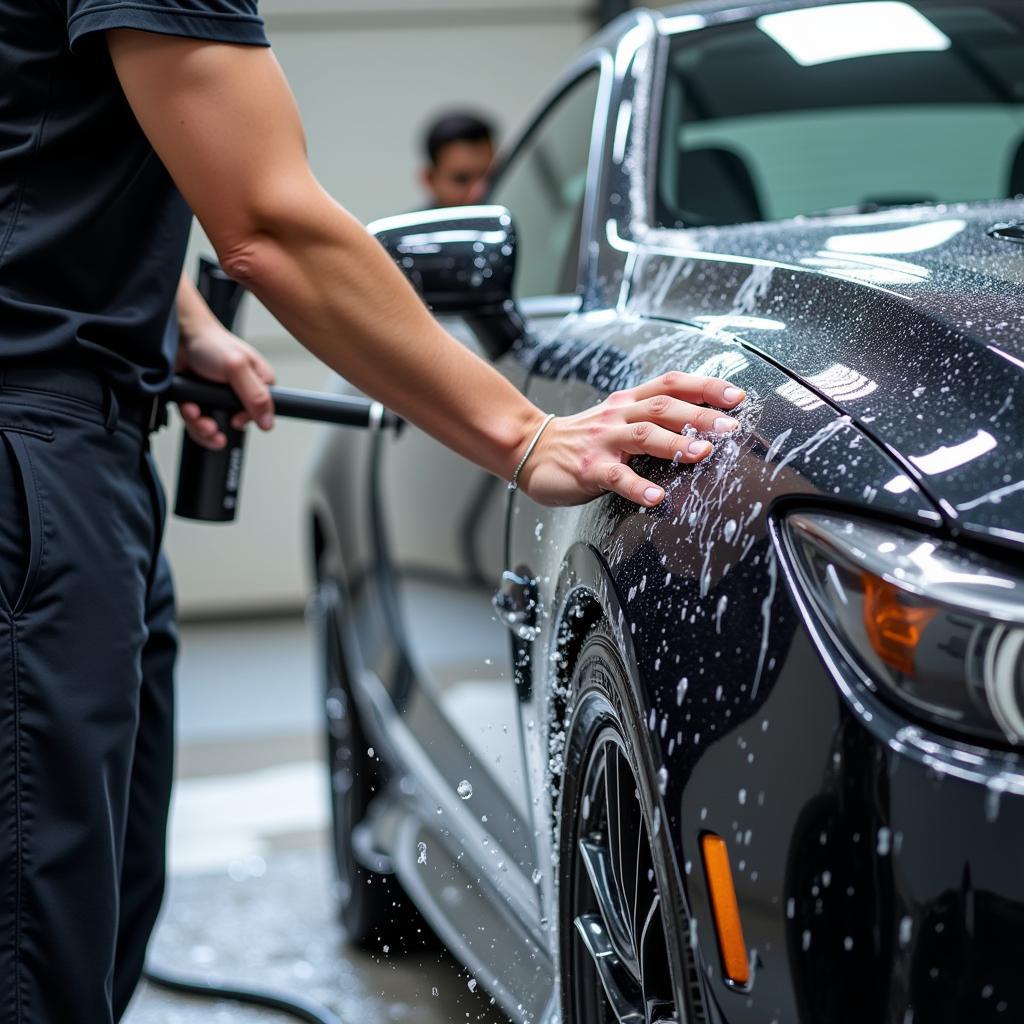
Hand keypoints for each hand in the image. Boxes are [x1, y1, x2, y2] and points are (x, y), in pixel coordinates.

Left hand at [176, 323, 275, 449]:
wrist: (176, 336)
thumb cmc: (209, 343)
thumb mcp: (237, 367)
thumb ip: (255, 396)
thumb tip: (268, 422)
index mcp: (257, 381)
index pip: (260, 412)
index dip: (246, 420)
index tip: (234, 419)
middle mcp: (239, 390)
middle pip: (234, 423)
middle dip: (218, 429)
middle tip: (209, 427)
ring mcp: (217, 396)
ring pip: (213, 425)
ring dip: (201, 426)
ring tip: (195, 416)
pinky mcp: (199, 399)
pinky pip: (196, 420)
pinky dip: (190, 418)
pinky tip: (188, 407)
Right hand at [517, 372, 745, 507]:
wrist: (531, 449)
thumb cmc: (582, 439)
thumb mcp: (617, 418)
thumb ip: (651, 418)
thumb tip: (701, 423)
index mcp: (628, 401)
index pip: (672, 384)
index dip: (705, 386)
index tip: (737, 395)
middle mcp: (618, 415)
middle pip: (664, 407)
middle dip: (700, 415)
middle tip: (730, 427)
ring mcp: (603, 442)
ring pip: (643, 435)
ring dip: (674, 443)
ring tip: (701, 453)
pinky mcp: (589, 469)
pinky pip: (616, 477)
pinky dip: (637, 486)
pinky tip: (655, 496)